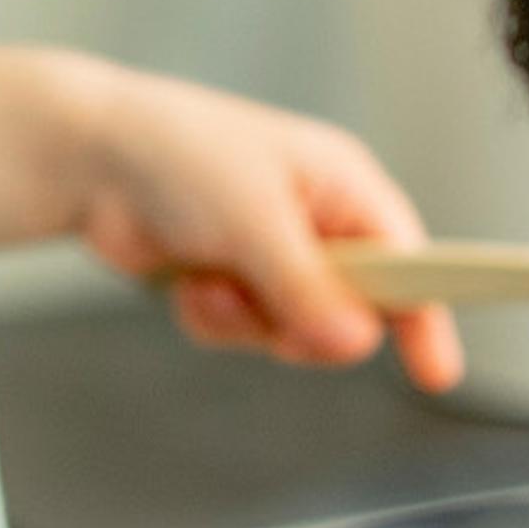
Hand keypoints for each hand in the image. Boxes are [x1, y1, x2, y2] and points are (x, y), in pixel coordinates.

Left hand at [69, 64, 464, 392]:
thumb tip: (358, 342)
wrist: (91, 157)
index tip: (437, 373)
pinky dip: (215, 318)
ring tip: (212, 280)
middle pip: (352, 312)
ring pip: (294, 332)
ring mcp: (274, 254)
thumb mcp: (254, 221)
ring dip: (248, 320)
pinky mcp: (233, 281)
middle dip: (304, 322)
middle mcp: (316, 222)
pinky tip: (187, 282)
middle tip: (266, 303)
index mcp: (341, 185)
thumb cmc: (178, 154)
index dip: (425, 315)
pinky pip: (246, 334)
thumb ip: (308, 286)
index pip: (410, 259)